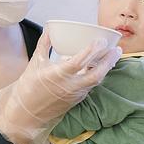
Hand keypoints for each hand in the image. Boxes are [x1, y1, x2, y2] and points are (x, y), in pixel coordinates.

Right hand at [0, 28, 120, 143]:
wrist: (26, 115)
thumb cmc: (28, 88)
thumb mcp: (35, 63)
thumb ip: (44, 44)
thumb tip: (50, 28)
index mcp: (57, 75)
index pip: (79, 61)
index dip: (92, 50)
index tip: (100, 40)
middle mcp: (69, 86)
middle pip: (96, 74)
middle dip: (108, 61)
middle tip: (117, 48)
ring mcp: (75, 94)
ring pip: (96, 81)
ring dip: (107, 68)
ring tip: (114, 55)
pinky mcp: (77, 100)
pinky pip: (91, 85)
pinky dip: (98, 75)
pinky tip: (102, 66)